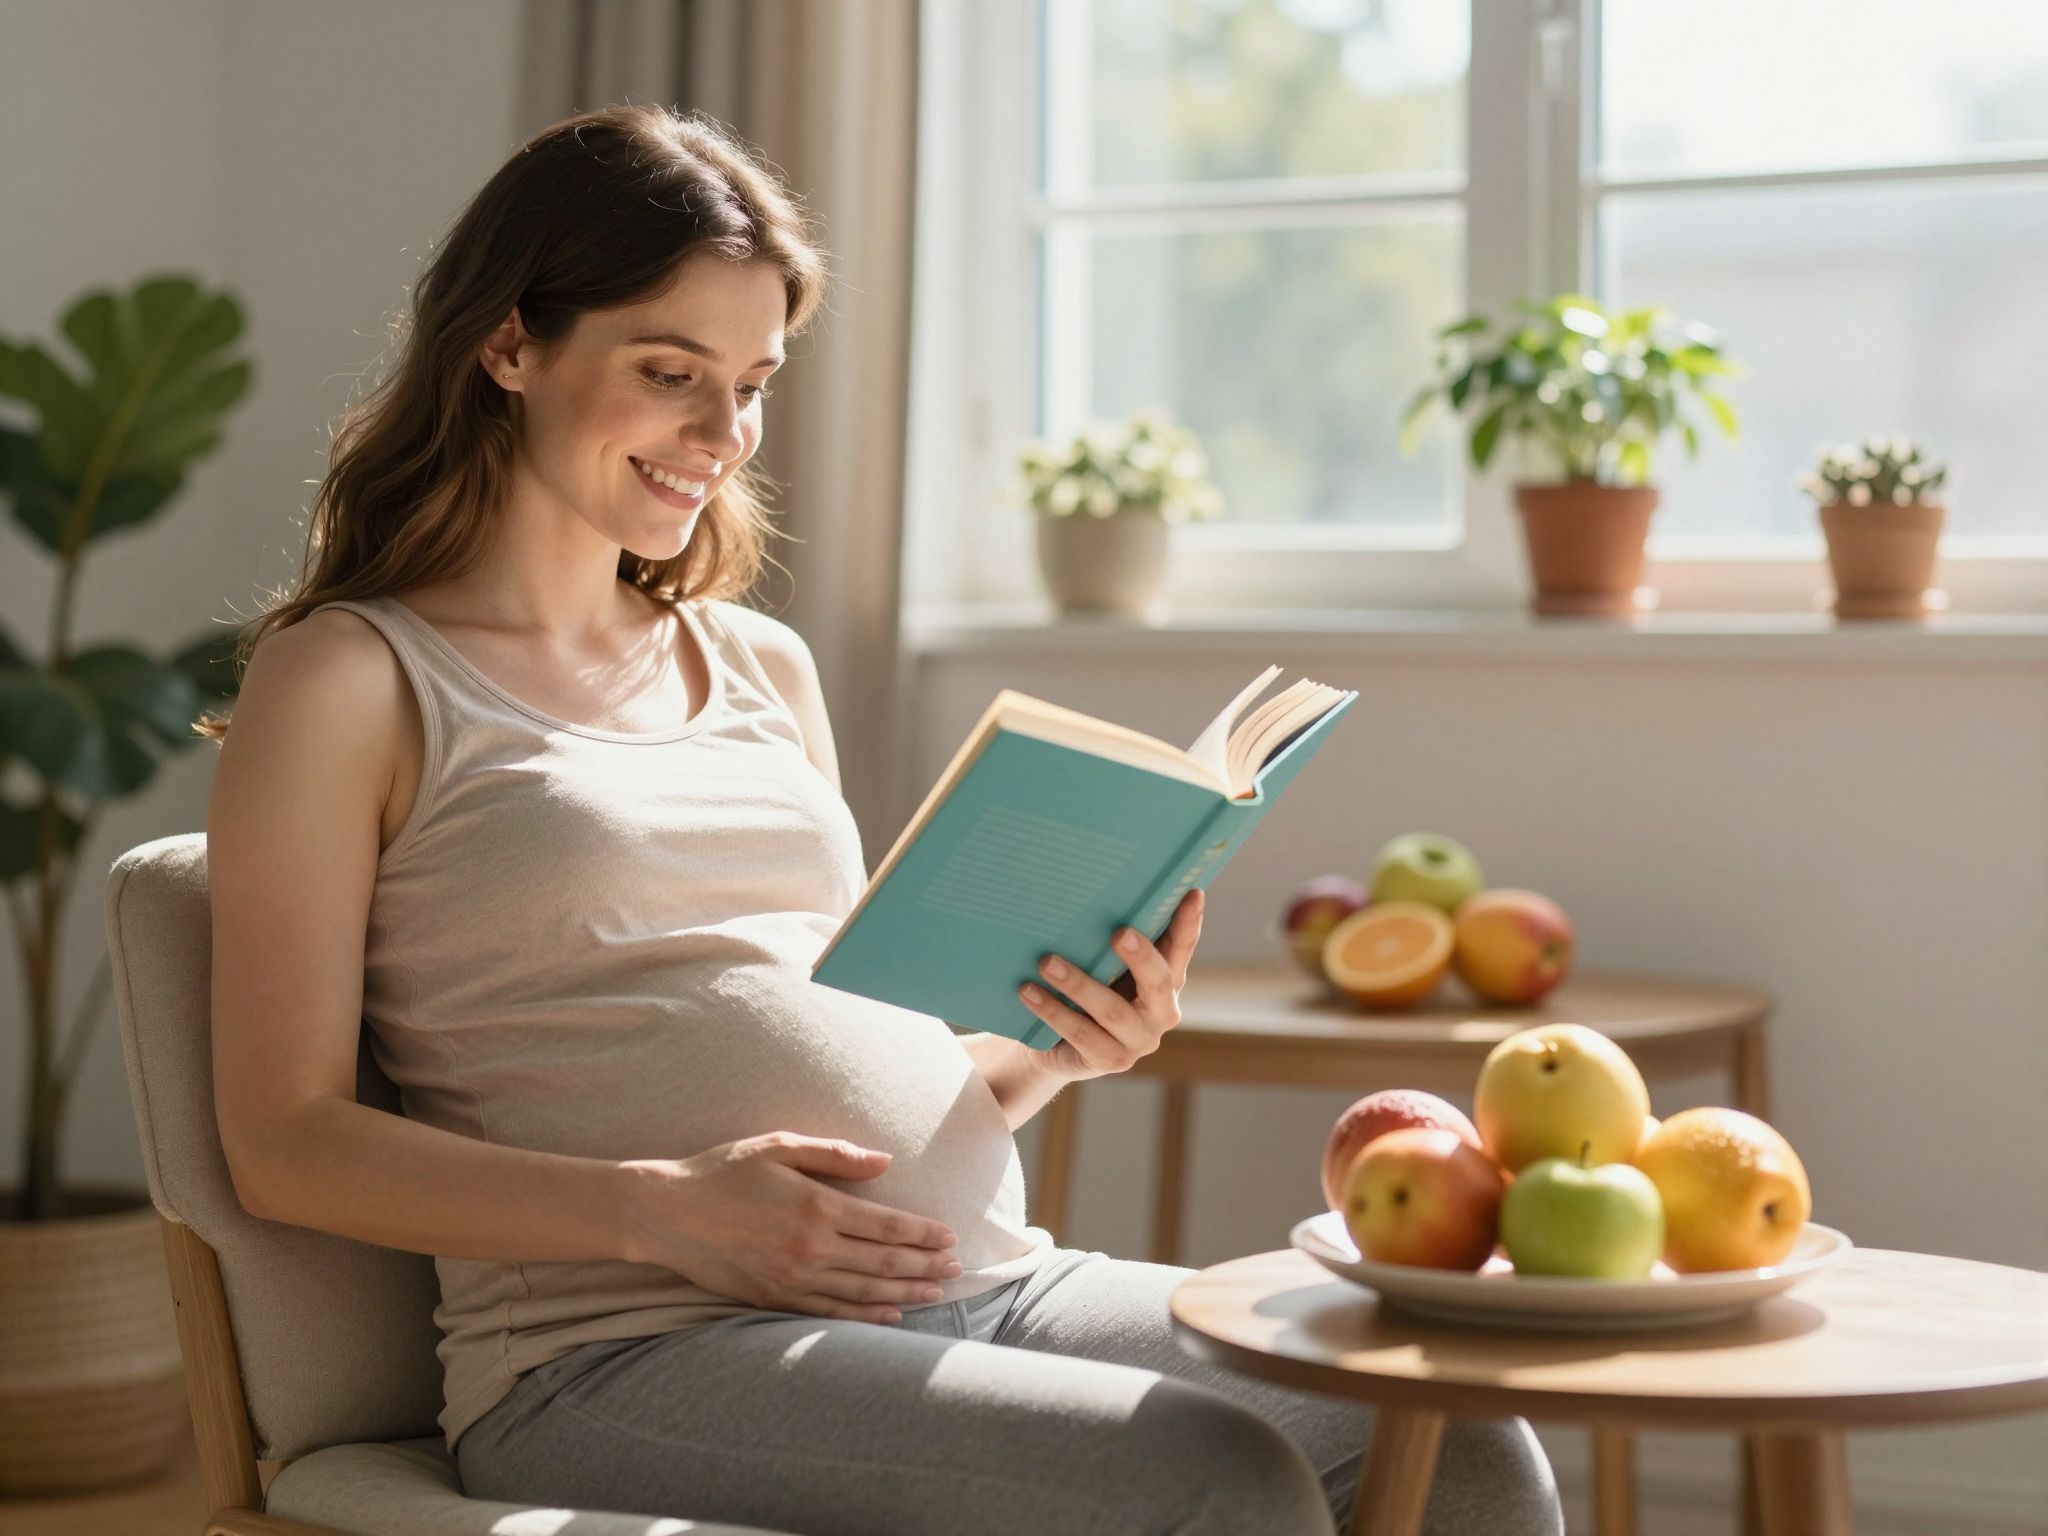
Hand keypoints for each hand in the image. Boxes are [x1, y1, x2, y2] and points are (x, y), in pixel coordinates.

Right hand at [614, 1132, 962, 1324]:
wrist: (667, 1214)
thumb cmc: (723, 1172)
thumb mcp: (778, 1146)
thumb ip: (835, 1155)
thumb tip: (885, 1161)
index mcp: (816, 1207)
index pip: (886, 1225)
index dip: (923, 1233)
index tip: (950, 1237)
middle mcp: (811, 1248)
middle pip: (884, 1262)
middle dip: (925, 1266)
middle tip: (957, 1268)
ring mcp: (794, 1279)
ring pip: (864, 1291)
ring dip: (905, 1293)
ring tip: (937, 1292)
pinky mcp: (776, 1299)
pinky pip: (831, 1312)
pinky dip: (865, 1315)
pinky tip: (889, 1314)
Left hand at [1016, 888, 1204, 1081]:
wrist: (1057, 1047)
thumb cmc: (1086, 991)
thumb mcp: (1104, 965)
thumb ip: (1113, 942)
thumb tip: (1096, 891)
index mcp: (1168, 982)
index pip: (1182, 949)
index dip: (1189, 923)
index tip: (1193, 893)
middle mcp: (1162, 1013)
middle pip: (1159, 982)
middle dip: (1141, 956)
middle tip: (1119, 932)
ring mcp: (1139, 1041)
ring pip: (1112, 1010)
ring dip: (1078, 984)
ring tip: (1046, 962)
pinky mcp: (1111, 1061)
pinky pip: (1081, 1034)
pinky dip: (1053, 1011)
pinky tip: (1028, 992)